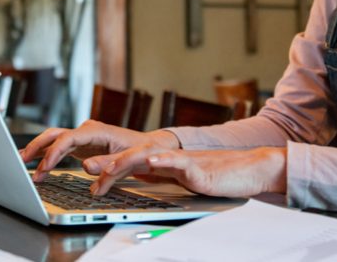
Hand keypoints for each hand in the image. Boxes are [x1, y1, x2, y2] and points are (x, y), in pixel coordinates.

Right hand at [19, 120, 179, 181]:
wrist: (149, 146)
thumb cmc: (141, 151)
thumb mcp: (128, 159)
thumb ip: (107, 163)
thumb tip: (85, 166)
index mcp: (97, 131)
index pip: (68, 138)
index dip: (54, 152)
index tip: (44, 167)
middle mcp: (87, 130)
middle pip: (56, 134)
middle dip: (38, 147)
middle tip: (22, 161)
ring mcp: (83, 137)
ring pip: (55, 139)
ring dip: (39, 150)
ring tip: (22, 162)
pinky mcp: (83, 145)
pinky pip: (60, 147)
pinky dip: (48, 154)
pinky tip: (36, 163)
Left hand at [91, 147, 286, 197]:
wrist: (250, 169)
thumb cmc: (220, 176)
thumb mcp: (184, 180)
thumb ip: (165, 177)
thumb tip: (144, 178)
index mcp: (165, 163)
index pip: (132, 164)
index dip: (110, 169)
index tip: (90, 179)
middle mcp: (170, 158)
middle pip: (133, 156)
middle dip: (108, 162)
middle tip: (86, 168)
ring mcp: (183, 161)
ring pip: (149, 156)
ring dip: (126, 161)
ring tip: (109, 166)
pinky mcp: (198, 167)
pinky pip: (178, 162)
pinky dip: (163, 161)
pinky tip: (151, 162)